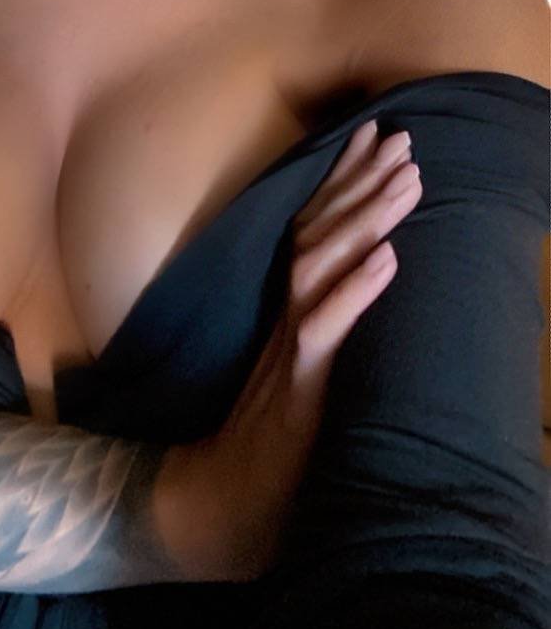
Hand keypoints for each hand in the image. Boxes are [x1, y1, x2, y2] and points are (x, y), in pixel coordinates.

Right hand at [152, 118, 420, 580]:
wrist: (222, 494)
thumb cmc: (268, 432)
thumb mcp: (298, 362)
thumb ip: (316, 316)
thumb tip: (353, 272)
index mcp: (289, 305)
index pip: (314, 226)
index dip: (342, 179)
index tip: (371, 134)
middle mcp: (287, 312)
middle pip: (321, 231)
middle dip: (361, 180)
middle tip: (400, 135)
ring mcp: (290, 343)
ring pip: (324, 265)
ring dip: (367, 218)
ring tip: (406, 179)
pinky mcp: (299, 382)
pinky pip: (327, 327)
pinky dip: (358, 290)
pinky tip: (388, 259)